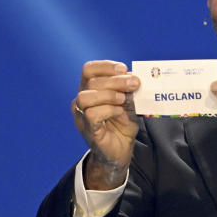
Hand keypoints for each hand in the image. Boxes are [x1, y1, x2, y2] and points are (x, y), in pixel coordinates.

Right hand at [72, 60, 139, 189]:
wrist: (121, 150)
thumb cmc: (122, 124)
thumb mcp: (129, 102)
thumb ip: (129, 89)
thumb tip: (134, 76)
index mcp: (90, 90)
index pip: (89, 69)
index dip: (105, 66)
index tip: (124, 69)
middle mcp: (81, 101)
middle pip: (91, 81)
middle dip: (116, 80)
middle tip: (134, 84)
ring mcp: (81, 116)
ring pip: (86, 97)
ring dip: (108, 94)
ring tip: (123, 99)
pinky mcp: (87, 129)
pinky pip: (91, 114)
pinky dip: (108, 110)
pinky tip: (119, 112)